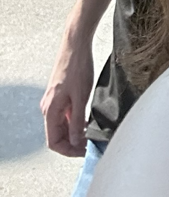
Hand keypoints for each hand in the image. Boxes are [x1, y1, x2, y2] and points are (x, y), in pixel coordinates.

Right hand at [41, 38, 93, 155]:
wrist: (76, 44)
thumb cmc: (78, 67)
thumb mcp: (80, 97)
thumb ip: (77, 122)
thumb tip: (76, 141)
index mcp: (50, 110)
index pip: (54, 142)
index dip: (69, 151)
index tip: (84, 152)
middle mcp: (49, 107)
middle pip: (58, 135)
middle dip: (73, 144)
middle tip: (90, 146)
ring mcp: (55, 101)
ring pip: (62, 125)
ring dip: (75, 133)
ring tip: (91, 136)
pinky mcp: (61, 94)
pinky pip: (66, 115)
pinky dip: (75, 122)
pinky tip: (88, 122)